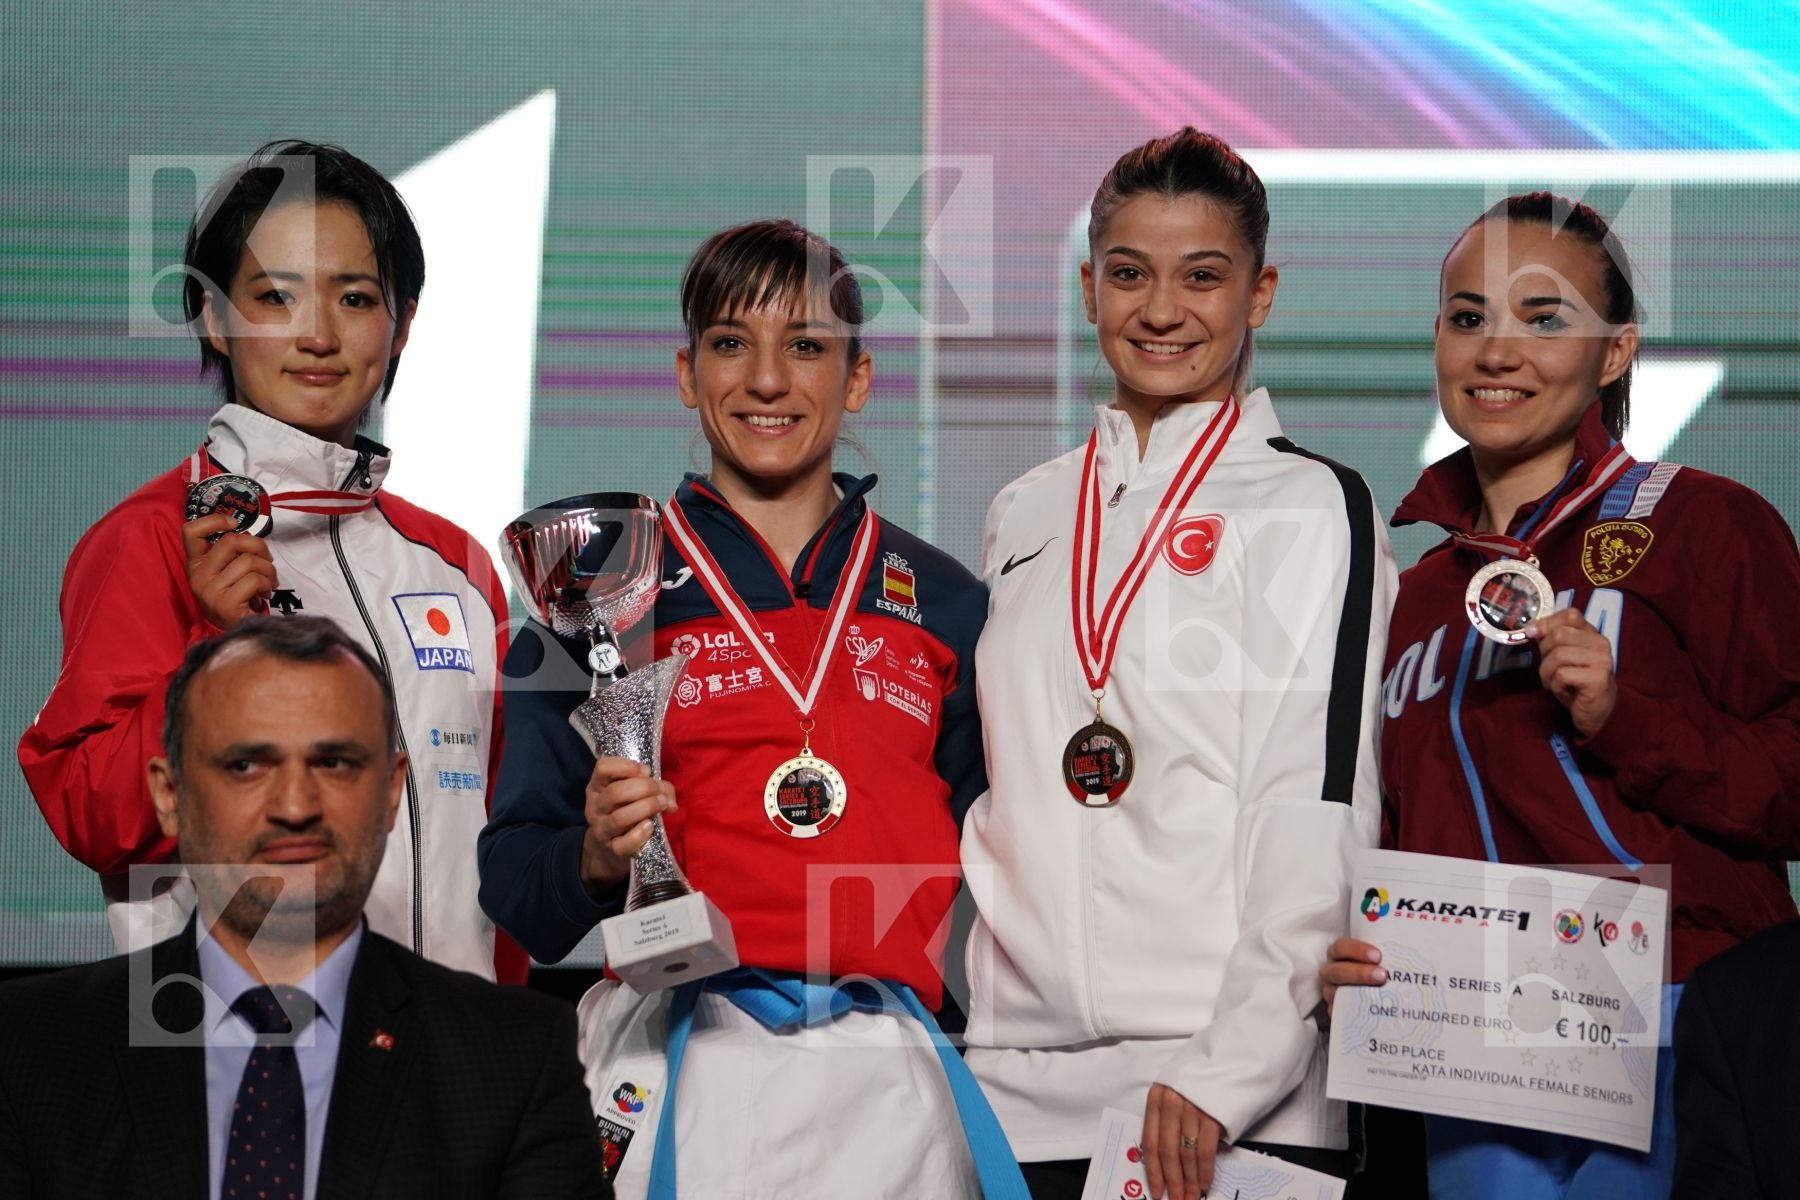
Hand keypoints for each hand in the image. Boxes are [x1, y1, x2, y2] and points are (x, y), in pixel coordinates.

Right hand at [182, 513, 277, 628]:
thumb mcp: (229, 573)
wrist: (237, 633)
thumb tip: (249, 535)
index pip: (191, 531)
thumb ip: (232, 553)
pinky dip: (267, 585)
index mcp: (195, 564)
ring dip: (268, 571)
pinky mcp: (224, 603)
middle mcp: (198, 576)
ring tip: (268, 583)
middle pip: (232, 541)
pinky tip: (264, 594)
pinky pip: (255, 580)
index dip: (215, 520)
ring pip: (249, 561)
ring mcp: (209, 590)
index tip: (234, 524)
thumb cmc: (237, 598)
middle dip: (259, 547)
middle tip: (267, 562)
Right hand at [579, 756, 675, 894]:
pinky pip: (625, 843)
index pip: (603, 767)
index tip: (646, 771)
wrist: (609, 847)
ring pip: (620, 818)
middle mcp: (595, 806)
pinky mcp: (612, 848)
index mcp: (598, 786)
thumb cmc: (626, 810)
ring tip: (662, 806)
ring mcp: (601, 829)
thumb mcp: (634, 792)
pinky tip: (650, 826)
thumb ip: (657, 787)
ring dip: (646, 808)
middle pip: (616, 792)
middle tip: (659, 793)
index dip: (627, 766)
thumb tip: (669, 800)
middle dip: (644, 788)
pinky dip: (641, 834)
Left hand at [1142, 1083, 1220, 1199]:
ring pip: (1186, 1154)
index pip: (1150, 1142)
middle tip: (1177, 1199)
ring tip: (1191, 1196)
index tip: (1157, 1190)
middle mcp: (1171, 1102)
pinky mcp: (1213, 1114)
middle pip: (1167, 1152)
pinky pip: (1205, 1150)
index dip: (1153, 1171)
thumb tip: (1169, 1160)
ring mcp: (1192, 1108)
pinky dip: (1205, 1170)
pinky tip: (1205, 1182)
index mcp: (1157, 1097)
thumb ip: (1169, 1120)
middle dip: (1172, 1181)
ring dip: (1190, 1180)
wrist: (1234, 1057)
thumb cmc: (1204, 1077)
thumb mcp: (1178, 1091)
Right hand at [1320, 937, 1386, 1014]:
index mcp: (1340, 955)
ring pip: (1335, 993)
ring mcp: (1332, 993)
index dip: (1356, 950)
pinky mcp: (1337, 1012)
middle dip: (1359, 973)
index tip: (1378, 955)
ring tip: (1379, 994)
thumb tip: (1418, 943)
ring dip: (1356, 992)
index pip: (1341, 948)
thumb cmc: (1380, 969)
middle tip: (1382, 975)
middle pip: (1336, 971)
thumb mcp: (1383, 957)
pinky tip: (1371, 1015)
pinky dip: (1353, 1014)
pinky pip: (1340, 1014)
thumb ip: (1393, 950)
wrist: (1376, 995)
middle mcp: (1332, 973)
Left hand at [1526, 608, 1616, 736]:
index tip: (1534, 635)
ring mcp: (1602, 661)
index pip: (1570, 615)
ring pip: (1558, 655)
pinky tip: (1566, 691)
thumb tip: (1530, 628)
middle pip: (1559, 635)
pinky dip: (1555, 685)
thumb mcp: (1562, 656)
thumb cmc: (1576, 682)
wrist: (1597, 711)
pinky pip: (1562, 675)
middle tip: (1550, 669)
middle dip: (1544, 653)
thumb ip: (1551, 639)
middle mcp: (1601, 643)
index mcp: (1593, 634)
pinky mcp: (1598, 679)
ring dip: (1547, 673)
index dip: (1547, 623)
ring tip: (1555, 683)